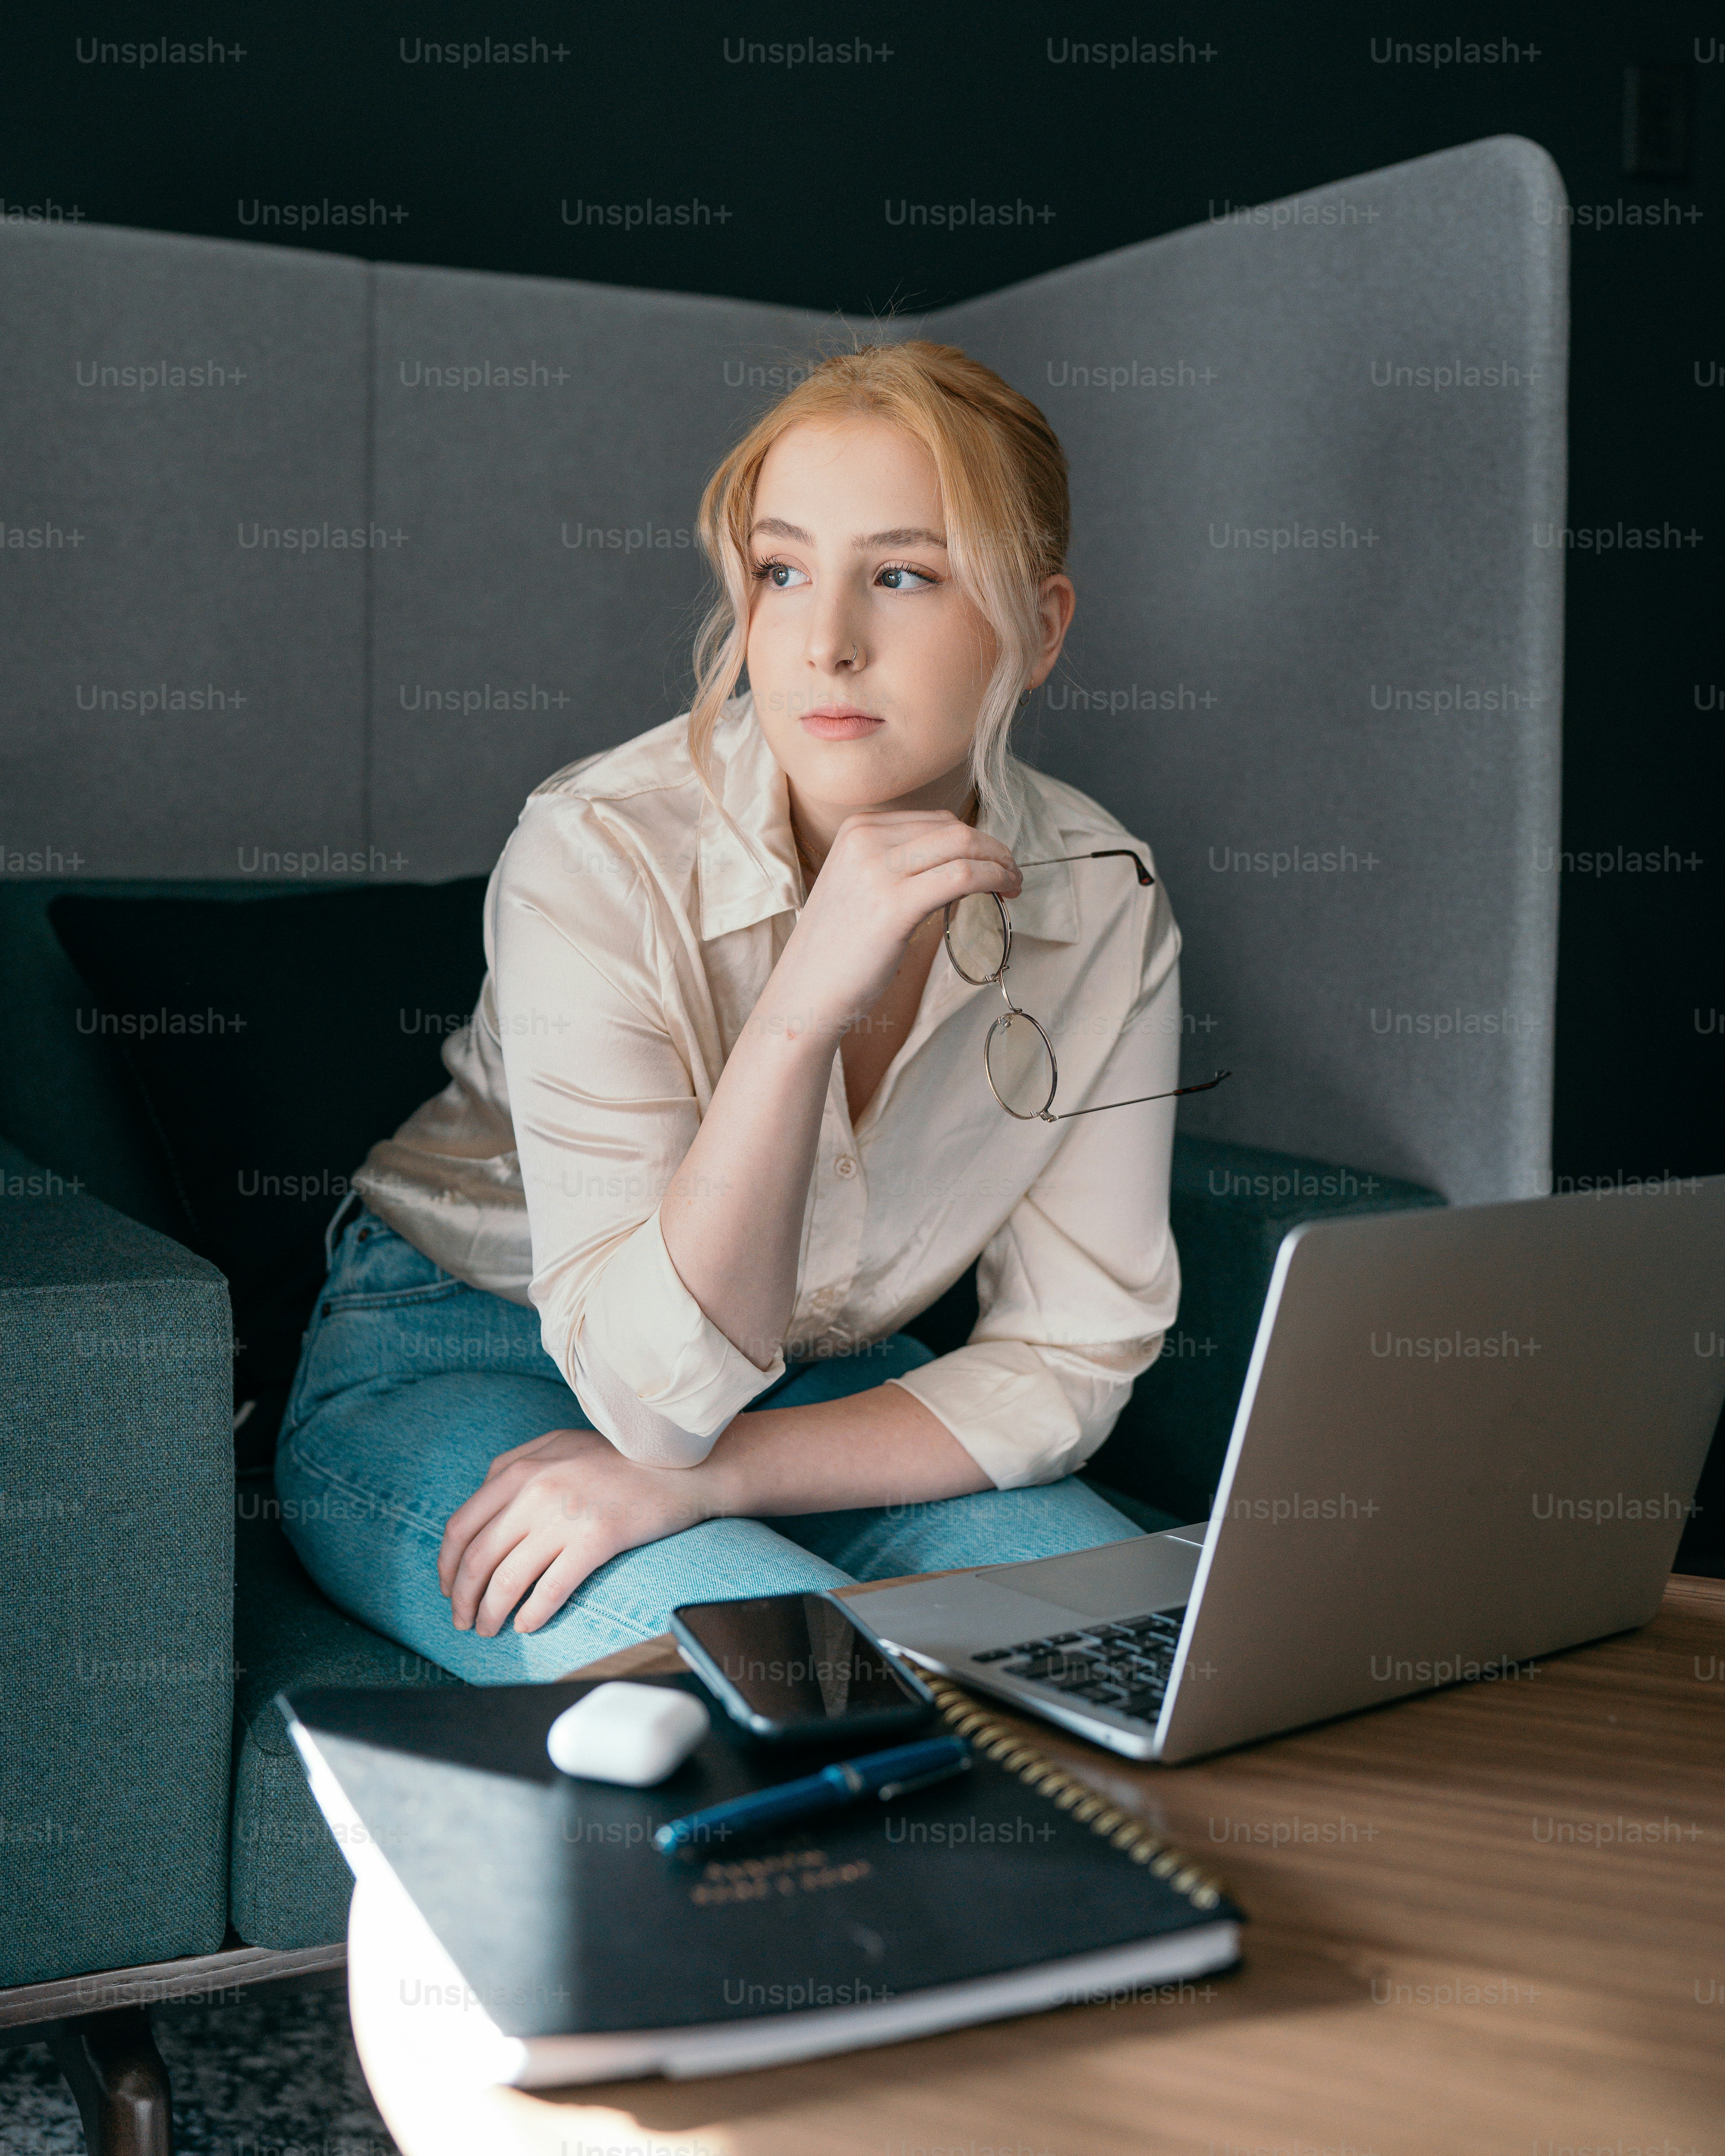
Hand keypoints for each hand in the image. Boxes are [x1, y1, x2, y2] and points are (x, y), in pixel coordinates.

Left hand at [437, 1427, 708, 1636]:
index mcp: (520, 1468)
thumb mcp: (558, 1445)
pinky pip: (551, 1590)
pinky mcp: (598, 1540)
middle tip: (462, 1621)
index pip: (461, 1526)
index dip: (446, 1565)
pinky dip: (532, 1615)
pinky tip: (527, 1626)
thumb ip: (514, 1466)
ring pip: (508, 1580)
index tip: (447, 1587)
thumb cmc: (619, 1458)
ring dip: (490, 1613)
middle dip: (462, 1598)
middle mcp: (536, 1490)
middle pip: (478, 1559)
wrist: (683, 1464)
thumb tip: (479, 1505)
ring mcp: (566, 1516)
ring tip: (488, 1628)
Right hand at [765, 809, 1020, 1045]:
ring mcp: (878, 869)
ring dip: (999, 863)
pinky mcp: (894, 904)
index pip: (934, 820)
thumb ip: (900, 863)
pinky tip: (1004, 892)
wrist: (806, 991)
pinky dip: (993, 880)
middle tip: (1011, 873)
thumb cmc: (840, 947)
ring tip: (1013, 884)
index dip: (973, 839)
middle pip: (953, 829)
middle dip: (992, 848)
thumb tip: (961, 859)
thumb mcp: (862, 885)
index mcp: (857, 829)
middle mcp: (865, 840)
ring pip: (962, 847)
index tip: (993, 860)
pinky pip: (962, 877)